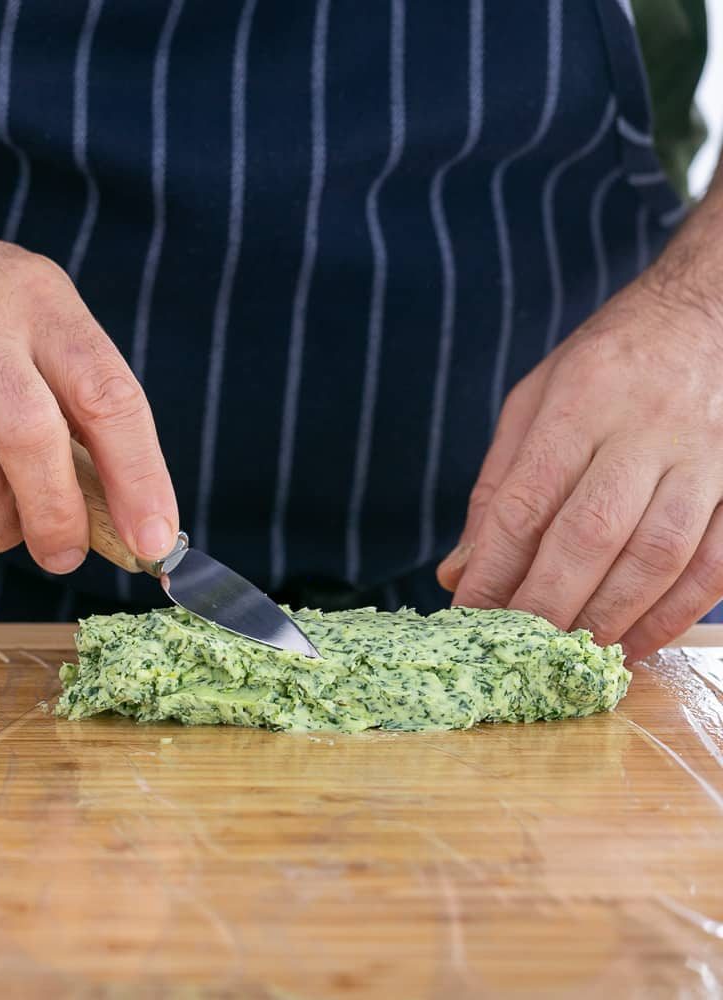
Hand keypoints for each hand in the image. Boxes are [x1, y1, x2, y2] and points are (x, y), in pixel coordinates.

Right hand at [0, 217, 177, 572]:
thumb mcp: (51, 327)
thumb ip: (85, 406)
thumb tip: (123, 517)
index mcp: (47, 306)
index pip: (108, 396)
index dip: (139, 477)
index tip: (153, 538)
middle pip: (29, 435)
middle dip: (55, 513)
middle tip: (65, 555)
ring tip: (8, 527)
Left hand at [438, 246, 722, 660]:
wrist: (711, 311)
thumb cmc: (611, 362)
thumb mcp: (537, 399)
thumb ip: (499, 483)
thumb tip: (460, 569)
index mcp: (580, 398)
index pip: (526, 499)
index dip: (494, 569)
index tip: (469, 617)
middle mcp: (645, 425)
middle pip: (591, 533)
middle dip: (549, 604)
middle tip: (521, 651)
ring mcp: (705, 454)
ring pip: (658, 555)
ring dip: (611, 618)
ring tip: (573, 655)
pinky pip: (716, 562)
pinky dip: (676, 614)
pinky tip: (637, 643)